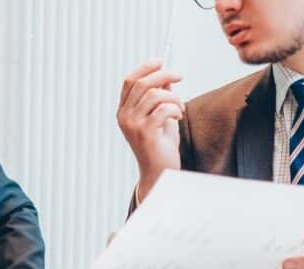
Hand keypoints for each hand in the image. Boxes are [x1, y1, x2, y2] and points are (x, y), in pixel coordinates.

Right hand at [117, 62, 184, 199]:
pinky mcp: (144, 132)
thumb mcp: (160, 115)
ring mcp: (132, 125)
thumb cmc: (161, 144)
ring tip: (180, 107)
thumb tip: (166, 76)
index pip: (129, 81)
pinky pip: (163, 109)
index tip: (161, 61)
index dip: (145, 67)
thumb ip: (160, 96)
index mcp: (124, 111)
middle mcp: (124, 117)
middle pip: (141, 83)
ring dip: (173, 97)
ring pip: (154, 94)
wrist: (160, 171)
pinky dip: (175, 109)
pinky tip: (178, 118)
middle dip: (164, 75)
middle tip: (180, 76)